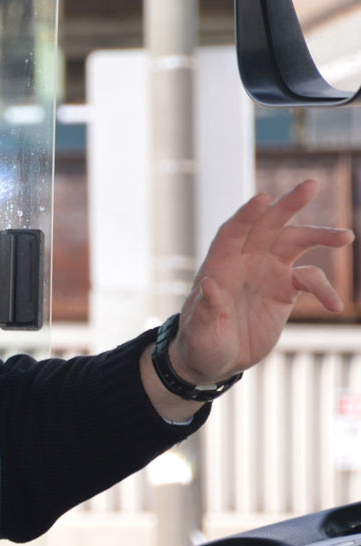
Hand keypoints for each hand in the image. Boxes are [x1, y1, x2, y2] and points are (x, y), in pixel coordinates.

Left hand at [170, 179, 353, 385]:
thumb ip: (204, 310)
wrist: (214, 360)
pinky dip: (324, 290)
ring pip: (294, 244)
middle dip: (287, 206)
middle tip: (311, 186)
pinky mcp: (284, 290)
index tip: (263, 199)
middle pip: (267, 226)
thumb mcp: (199, 331)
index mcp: (219, 266)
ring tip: (346, 237)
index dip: (246, 215)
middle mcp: (244, 262)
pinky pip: (310, 281)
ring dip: (318, 236)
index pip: (232, 232)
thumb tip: (208, 285)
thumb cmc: (199, 343)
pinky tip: (334, 305)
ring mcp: (266, 273)